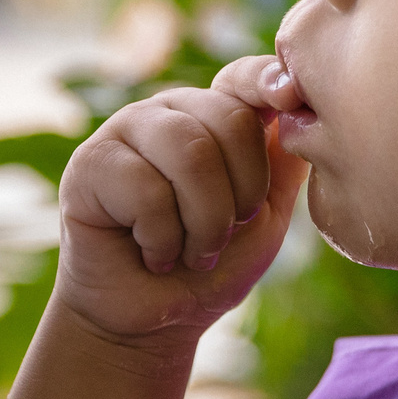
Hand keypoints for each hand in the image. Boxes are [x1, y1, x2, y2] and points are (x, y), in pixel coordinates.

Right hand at [53, 60, 307, 344]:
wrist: (154, 322)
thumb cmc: (211, 266)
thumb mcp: (265, 215)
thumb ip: (284, 163)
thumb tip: (307, 109)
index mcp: (214, 114)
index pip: (244, 77)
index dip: (267, 82)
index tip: (290, 98)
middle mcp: (170, 111)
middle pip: (228, 120)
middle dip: (242, 196)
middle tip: (225, 236)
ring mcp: (126, 131)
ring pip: (189, 152)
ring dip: (205, 222)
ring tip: (194, 253)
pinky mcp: (89, 163)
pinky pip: (145, 188)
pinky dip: (163, 238)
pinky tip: (153, 254)